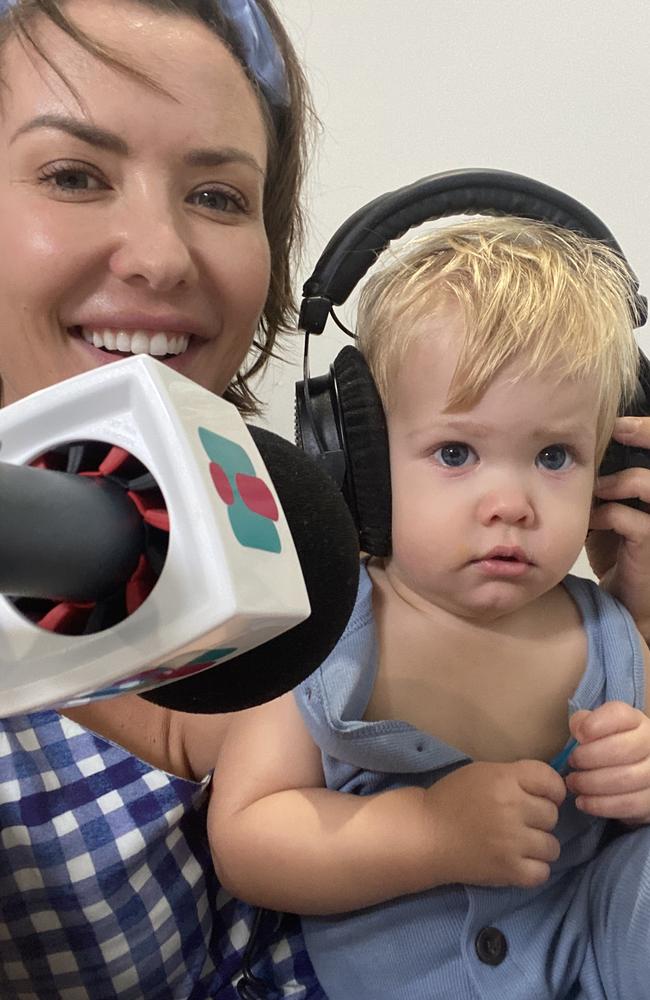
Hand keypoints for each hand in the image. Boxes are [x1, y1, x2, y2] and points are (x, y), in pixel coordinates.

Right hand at [425, 760, 565, 888]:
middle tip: (520, 821)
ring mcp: (512, 842)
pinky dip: (533, 869)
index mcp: (505, 779)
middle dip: (539, 818)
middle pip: (552, 815)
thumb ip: (514, 777)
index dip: (553, 790)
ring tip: (519, 844)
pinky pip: (542, 872)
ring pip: (552, 846)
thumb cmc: (452, 799)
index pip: (550, 780)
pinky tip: (518, 862)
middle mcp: (512, 808)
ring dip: (538, 845)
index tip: (544, 797)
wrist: (426, 834)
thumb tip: (548, 790)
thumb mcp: (482, 773)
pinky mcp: (508, 870)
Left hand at [565, 701, 649, 823]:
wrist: (633, 771)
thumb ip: (583, 722)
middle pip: (622, 749)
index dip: (597, 724)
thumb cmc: (608, 745)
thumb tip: (578, 730)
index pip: (620, 715)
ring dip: (591, 784)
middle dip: (589, 758)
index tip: (579, 736)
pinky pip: (628, 804)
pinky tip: (583, 802)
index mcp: (636, 721)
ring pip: (625, 779)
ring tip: (573, 784)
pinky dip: (600, 805)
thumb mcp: (596, 728)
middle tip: (572, 763)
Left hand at [587, 416, 649, 640]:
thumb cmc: (615, 553)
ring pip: (646, 483)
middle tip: (620, 428)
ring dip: (617, 480)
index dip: (646, 431)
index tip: (620, 422)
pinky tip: (593, 521)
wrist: (623, 600)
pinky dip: (607, 514)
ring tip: (597, 488)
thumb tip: (571, 457)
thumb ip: (601, 489)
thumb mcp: (606, 514)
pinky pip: (632, 519)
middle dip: (645, 435)